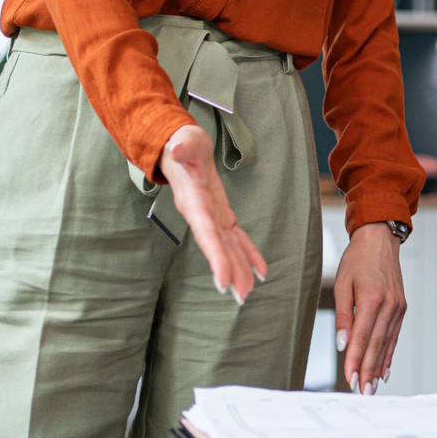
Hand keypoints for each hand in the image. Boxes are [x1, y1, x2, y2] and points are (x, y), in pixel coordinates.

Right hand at [161, 124, 267, 303]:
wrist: (179, 145)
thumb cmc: (182, 142)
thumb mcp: (183, 140)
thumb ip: (181, 147)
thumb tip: (177, 149)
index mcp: (192, 201)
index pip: (205, 232)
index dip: (215, 255)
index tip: (223, 280)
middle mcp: (201, 214)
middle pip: (217, 247)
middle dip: (230, 271)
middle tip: (241, 297)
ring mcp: (211, 216)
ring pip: (227, 246)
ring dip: (239, 269)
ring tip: (248, 292)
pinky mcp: (221, 214)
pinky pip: (236, 237)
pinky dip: (248, 253)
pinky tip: (259, 271)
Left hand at [334, 222, 405, 393]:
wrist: (380, 240)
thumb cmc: (357, 259)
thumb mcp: (342, 284)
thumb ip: (342, 315)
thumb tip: (341, 344)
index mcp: (372, 298)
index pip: (362, 336)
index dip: (355, 360)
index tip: (349, 379)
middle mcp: (389, 305)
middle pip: (377, 344)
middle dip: (368, 370)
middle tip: (361, 391)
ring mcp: (398, 307)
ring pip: (387, 343)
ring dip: (379, 367)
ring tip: (372, 387)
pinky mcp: (401, 308)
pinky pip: (394, 336)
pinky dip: (389, 354)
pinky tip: (384, 370)